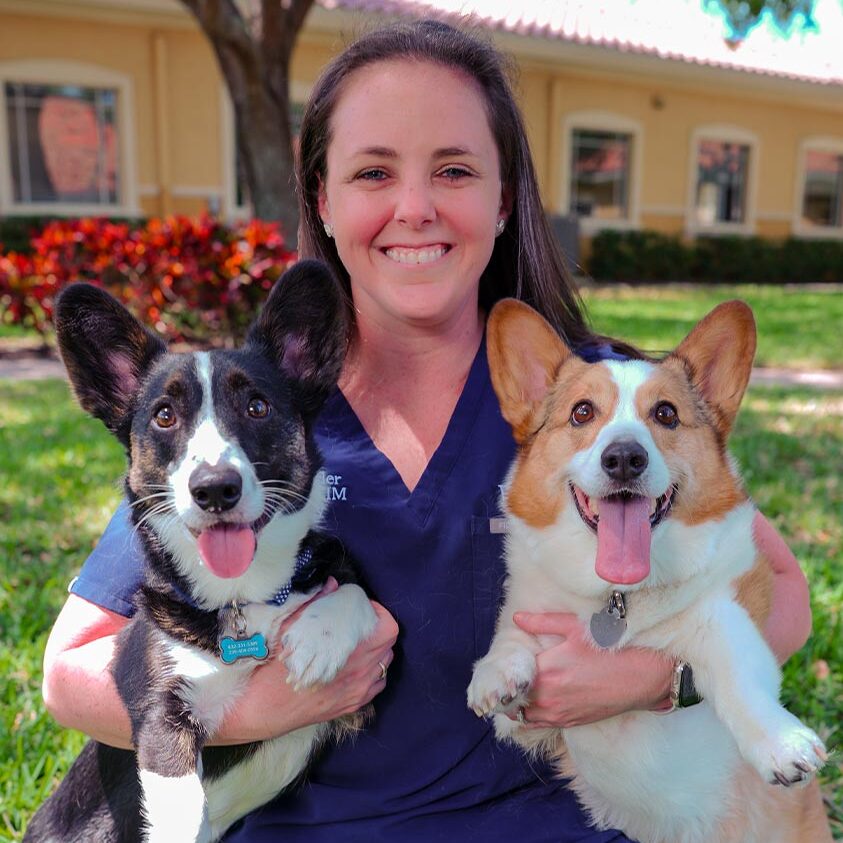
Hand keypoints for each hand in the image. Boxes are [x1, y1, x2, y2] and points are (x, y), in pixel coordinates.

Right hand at [215, 584, 397, 742]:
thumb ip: (317, 602)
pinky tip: (355, 667)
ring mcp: (359, 690)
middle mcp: (362, 671)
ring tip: (358, 645)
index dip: (379, 614)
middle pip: (388, 645)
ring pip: (384, 665)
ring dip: (377, 653)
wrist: (265, 706)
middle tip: (360, 625)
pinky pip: (376, 686)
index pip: (388, 627)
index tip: (364, 610)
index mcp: (352, 648)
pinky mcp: (352, 705)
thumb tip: (333, 584)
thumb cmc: (277, 664)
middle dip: (378, 631)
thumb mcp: (294, 625)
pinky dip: (372, 675)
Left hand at [510, 612, 671, 727]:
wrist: (639, 677)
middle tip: (505, 675)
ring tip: (516, 689)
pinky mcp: (568, 722)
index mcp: (547, 670)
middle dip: (508, 686)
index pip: (512, 674)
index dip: (506, 668)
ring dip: (516, 703)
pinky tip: (530, 704)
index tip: (503, 662)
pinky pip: (538, 724)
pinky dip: (529, 716)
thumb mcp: (574, 628)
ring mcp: (558, 712)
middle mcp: (549, 696)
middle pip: (514, 696)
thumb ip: (541, 622)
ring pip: (522, 714)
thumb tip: (516, 617)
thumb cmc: (607, 648)